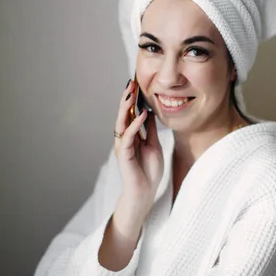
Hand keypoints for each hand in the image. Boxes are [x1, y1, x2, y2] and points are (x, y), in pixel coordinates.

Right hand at [113, 80, 163, 219]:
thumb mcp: (154, 144)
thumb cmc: (148, 171)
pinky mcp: (124, 154)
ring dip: (127, 107)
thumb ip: (150, 129)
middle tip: (131, 83)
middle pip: (123, 114)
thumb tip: (151, 112)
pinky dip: (134, 124)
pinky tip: (142, 114)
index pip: (129, 113)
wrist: (145, 192)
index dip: (132, 99)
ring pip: (122, 122)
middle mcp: (124, 138)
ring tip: (132, 93)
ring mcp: (122, 146)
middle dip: (127, 98)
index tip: (136, 84)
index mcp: (131, 136)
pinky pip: (128, 136)